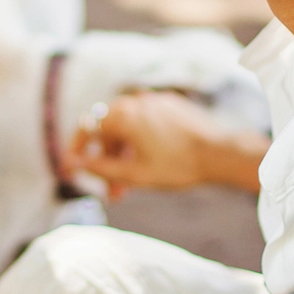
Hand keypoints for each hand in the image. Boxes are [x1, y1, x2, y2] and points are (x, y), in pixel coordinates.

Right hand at [64, 91, 267, 198]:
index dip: (77, 150)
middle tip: (111, 192)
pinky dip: (139, 142)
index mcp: (123, 114)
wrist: (221, 153)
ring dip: (123, 155)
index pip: (87, 128)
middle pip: (109, 131)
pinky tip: (148, 163)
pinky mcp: (171, 105)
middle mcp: (136, 101)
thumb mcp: (134, 174)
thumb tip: (72, 163)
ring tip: (131, 184)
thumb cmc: (178, 165)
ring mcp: (155, 101)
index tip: (73, 169)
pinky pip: (145, 122)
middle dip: (106, 162)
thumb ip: (99, 168)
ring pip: (128, 128)